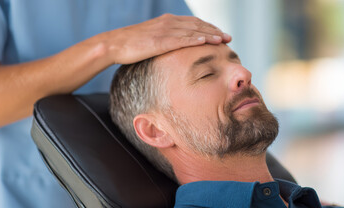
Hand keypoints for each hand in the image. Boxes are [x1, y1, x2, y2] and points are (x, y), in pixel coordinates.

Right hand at [106, 14, 231, 63]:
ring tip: (222, 40)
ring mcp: (165, 31)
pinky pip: (181, 39)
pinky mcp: (160, 41)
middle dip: (214, 31)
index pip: (193, 23)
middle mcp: (168, 22)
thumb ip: (164, 40)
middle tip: (228, 38)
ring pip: (192, 31)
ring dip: (209, 35)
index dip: (209, 28)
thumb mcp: (151, 39)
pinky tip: (205, 42)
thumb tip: (173, 49)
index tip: (220, 35)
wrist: (114, 44)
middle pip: (197, 25)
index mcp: (167, 21)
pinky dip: (195, 40)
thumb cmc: (131, 44)